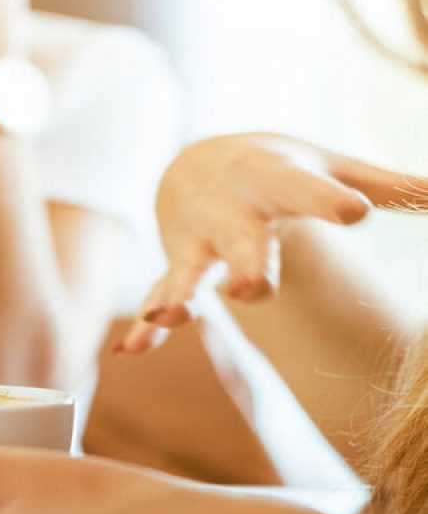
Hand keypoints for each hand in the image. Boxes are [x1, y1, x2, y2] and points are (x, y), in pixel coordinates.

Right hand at [118, 133, 427, 353]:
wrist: (195, 163)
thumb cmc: (276, 170)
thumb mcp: (324, 167)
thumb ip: (383, 186)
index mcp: (274, 181)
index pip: (304, 191)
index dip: (327, 202)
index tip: (357, 213)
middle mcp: (232, 214)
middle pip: (241, 242)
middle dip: (245, 264)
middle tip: (252, 290)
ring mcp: (198, 244)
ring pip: (188, 271)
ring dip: (179, 293)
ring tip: (170, 314)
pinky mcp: (177, 267)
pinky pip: (159, 295)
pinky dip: (145, 325)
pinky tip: (130, 351)